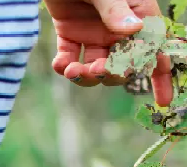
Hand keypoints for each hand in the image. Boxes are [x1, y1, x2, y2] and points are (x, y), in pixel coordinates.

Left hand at [47, 0, 172, 105]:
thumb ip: (116, 10)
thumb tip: (133, 30)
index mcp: (136, 14)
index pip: (154, 47)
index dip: (160, 75)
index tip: (162, 100)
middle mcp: (116, 28)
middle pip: (122, 65)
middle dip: (111, 74)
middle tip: (95, 70)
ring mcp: (93, 33)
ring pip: (95, 67)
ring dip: (84, 75)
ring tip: (71, 70)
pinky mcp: (69, 35)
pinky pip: (70, 59)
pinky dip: (64, 66)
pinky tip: (59, 63)